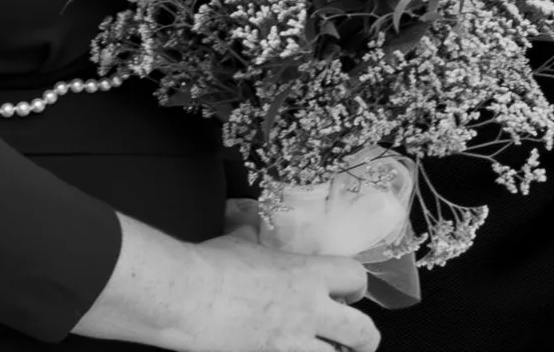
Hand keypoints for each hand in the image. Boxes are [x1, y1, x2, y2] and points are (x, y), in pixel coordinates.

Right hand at [75, 213, 378, 351]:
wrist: (187, 296)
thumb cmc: (210, 267)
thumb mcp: (238, 240)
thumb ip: (251, 229)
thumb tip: (247, 216)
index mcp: (306, 275)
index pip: (357, 277)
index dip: (357, 286)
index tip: (350, 293)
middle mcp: (309, 311)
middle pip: (363, 332)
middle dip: (366, 338)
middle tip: (359, 340)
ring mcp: (292, 343)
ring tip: (326, 351)